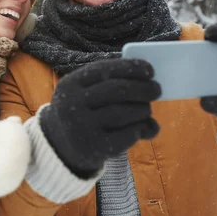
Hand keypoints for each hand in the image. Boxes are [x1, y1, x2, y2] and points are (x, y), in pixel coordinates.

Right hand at [40, 59, 160, 176]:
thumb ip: (113, 86)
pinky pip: (126, 135)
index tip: (150, 70)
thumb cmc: (84, 112)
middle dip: (142, 88)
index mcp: (70, 84)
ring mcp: (81, 128)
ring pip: (123, 113)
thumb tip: (150, 85)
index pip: (104, 70)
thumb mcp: (88, 96)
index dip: (130, 67)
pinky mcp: (93, 148)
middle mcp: (72, 105)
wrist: (59, 146)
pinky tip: (141, 127)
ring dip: (142, 109)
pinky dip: (139, 129)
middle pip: (117, 90)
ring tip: (146, 110)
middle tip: (157, 90)